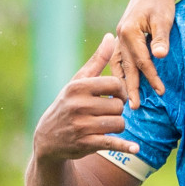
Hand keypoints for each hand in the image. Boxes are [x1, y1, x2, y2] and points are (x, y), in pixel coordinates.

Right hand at [32, 35, 139, 162]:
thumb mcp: (79, 81)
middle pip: (119, 106)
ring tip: (106, 124)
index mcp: (78, 87)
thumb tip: (112, 36)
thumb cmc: (68, 103)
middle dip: (117, 110)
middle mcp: (78, 105)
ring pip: (119, 123)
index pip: (114, 84)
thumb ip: (98, 60)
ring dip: (117, 126)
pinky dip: (125, 146)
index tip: (114, 96)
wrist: (48, 137)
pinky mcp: (86, 143)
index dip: (120, 90)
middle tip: (107, 113)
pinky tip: (136, 149)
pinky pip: (112, 143)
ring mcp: (81, 125)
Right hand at [112, 0, 176, 105]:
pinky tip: (121, 81)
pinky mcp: (122, 37)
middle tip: (133, 107)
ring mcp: (119, 37)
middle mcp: (121, 36)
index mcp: (130, 32)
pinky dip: (119, 71)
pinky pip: (118, 58)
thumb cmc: (160, 1)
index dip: (152, 78)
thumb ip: (161, 38)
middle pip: (126, 67)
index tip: (161, 92)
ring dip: (121, 82)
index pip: (142, 61)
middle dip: (130, 88)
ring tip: (123, 99)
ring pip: (118, 64)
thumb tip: (160, 56)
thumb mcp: (164, 19)